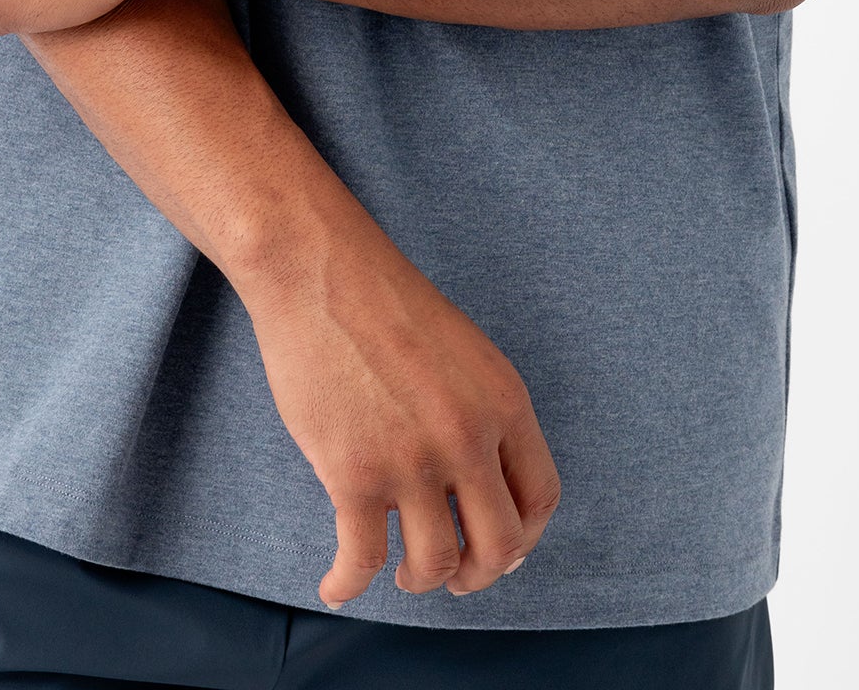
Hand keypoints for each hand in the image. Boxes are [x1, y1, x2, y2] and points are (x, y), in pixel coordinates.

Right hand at [235, 214, 561, 606]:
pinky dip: (347, 585)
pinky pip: (361, 560)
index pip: (540, 497)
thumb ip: (482, 413)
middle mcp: (468, 437)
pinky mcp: (352, 474)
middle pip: (499, 547)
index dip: (523, 537)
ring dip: (419, 580)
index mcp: (503, 401)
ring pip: (435, 563)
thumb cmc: (383, 303)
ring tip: (401, 571)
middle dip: (479, 575)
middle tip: (457, 576)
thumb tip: (484, 489)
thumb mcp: (463, 352)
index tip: (500, 548)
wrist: (319, 270)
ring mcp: (411, 460)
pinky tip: (337, 586)